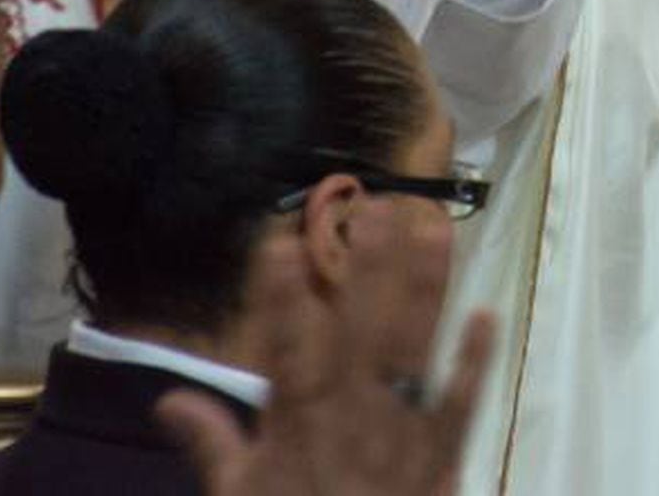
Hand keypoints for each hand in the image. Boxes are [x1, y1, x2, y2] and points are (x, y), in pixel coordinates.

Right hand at [157, 201, 495, 495]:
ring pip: (415, 350)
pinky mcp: (440, 453)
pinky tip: (488, 314)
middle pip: (361, 332)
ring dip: (428, 289)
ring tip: (437, 229)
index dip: (280, 296)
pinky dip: (475, 362)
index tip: (277, 240)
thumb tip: (170, 398)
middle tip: (378, 204)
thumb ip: (211, 443)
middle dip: (370, 266)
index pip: (285, 349)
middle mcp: (351, 417)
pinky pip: (461, 403)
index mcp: (298, 424)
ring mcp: (401, 431)